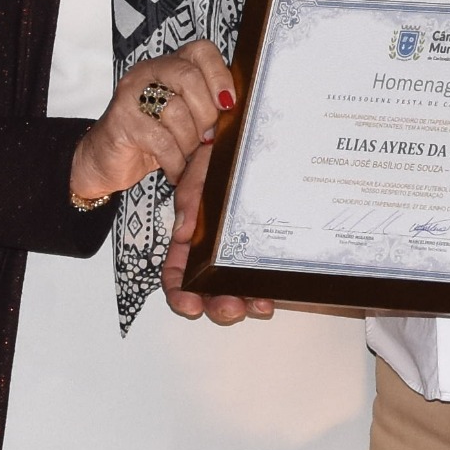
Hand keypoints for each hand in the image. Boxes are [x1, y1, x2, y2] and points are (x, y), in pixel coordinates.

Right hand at [69, 42, 234, 207]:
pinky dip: (174, 160)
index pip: (201, 51)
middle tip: (205, 138)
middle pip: (189, 78)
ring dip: (188, 142)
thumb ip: (209, 108)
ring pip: (176, 111)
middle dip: (205, 115)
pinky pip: (161, 139)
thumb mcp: (187, 119)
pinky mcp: (121, 120)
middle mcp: (148, 72)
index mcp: (170, 65)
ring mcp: (131, 94)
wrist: (108, 160)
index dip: (220, 75)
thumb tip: (238, 114)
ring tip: (185, 155)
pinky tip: (174, 168)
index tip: (228, 104)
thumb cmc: (155, 138)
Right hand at [161, 144, 278, 324]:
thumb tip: (183, 234)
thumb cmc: (221, 157)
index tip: (190, 305)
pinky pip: (260, 279)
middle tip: (230, 307)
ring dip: (243, 304)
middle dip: (216, 306)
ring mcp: (238, 253)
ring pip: (235, 290)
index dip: (179, 294)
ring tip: (256, 306)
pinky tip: (271, 295)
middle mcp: (212, 251)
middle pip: (207, 291)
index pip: (177, 274)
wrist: (253, 142)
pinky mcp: (262, 252)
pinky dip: (264, 291)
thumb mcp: (200, 172)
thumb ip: (189, 200)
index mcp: (191, 237)